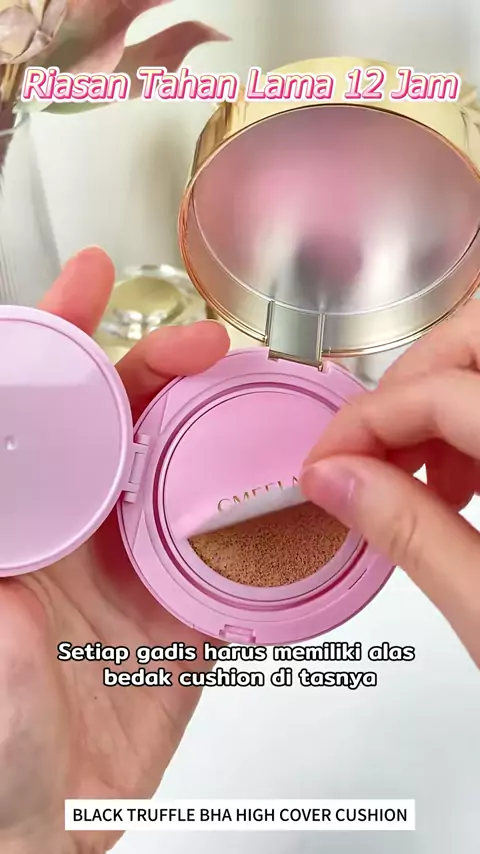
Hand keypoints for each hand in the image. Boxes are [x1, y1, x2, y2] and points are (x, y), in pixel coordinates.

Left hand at [0, 248, 229, 853]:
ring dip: (219, 428)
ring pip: (186, 473)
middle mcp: (85, 532)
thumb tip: (16, 492)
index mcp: (31, 521)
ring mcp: (139, 567)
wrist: (47, 828)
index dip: (66, 338)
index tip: (88, 282)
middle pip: (128, 424)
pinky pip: (233, 555)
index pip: (51, 411)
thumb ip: (7, 551)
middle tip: (204, 345)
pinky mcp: (187, 613)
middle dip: (162, 368)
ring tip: (257, 393)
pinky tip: (286, 487)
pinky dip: (263, 522)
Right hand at [300, 301, 479, 667]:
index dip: (365, 421)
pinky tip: (468, 481)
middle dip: (412, 382)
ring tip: (427, 478)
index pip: (442, 392)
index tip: (326, 465)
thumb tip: (338, 480)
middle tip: (374, 452)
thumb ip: (410, 534)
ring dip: (445, 398)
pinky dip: (476, 418)